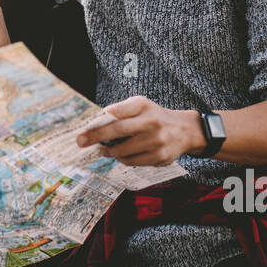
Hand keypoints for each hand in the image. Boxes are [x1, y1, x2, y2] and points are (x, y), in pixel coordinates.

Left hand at [74, 96, 198, 166]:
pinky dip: (122, 159)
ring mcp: (157, 142)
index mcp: (145, 107)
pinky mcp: (160, 158)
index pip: (119, 113)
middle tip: (81, 142)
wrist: (185, 131)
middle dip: (96, 137)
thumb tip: (99, 118)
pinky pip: (133, 162)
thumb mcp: (142, 105)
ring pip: (124, 151)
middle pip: (119, 131)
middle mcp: (152, 123)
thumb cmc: (155, 116)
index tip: (85, 127)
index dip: (101, 120)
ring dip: (109, 152)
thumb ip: (122, 110)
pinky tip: (119, 155)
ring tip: (103, 149)